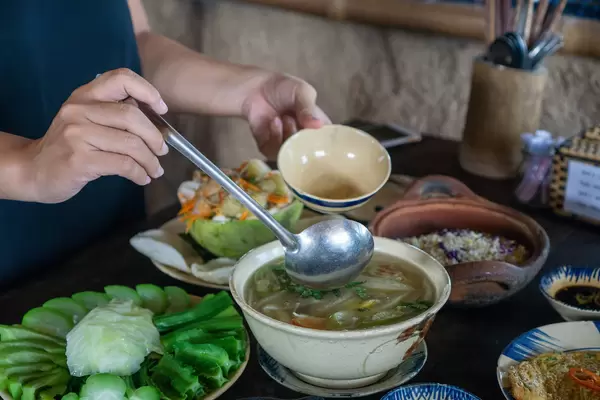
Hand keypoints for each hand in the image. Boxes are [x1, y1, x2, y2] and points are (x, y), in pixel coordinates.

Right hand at [22, 68, 168, 202]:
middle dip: (155, 136)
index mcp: (84, 96)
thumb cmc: (68, 146)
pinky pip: (123, 165)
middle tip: (162, 150)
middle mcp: (80, 111)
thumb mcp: (85, 120)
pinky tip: (142, 178)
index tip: (162, 109)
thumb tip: (154, 117)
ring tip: (155, 170)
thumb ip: (113, 113)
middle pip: (132, 116)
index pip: (121, 78)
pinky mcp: (80, 160)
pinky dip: (139, 173)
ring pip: (131, 144)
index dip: (148, 90)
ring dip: (150, 160)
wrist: (33, 170)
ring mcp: (78, 135)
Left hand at [241, 73, 330, 158]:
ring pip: (292, 154)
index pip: (327, 143)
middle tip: (295, 119)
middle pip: (309, 151)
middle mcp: (303, 140)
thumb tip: (317, 125)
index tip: (318, 134)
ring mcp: (286, 146)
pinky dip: (275, 137)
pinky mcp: (269, 148)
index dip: (324, 143)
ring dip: (288, 134)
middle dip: (302, 137)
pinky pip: (275, 152)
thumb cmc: (283, 89)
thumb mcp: (301, 91)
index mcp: (317, 127)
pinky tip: (273, 122)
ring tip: (284, 118)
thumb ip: (308, 108)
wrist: (256, 89)